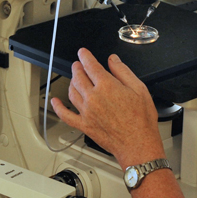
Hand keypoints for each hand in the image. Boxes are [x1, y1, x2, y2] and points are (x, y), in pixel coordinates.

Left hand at [50, 48, 164, 168]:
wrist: (138, 145)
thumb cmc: (141, 120)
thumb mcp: (139, 89)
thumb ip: (123, 71)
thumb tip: (113, 60)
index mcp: (106, 86)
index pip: (90, 65)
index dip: (85, 56)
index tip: (83, 53)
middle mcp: (93, 98)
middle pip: (78, 77)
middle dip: (77, 68)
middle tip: (78, 64)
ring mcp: (86, 112)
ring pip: (71, 92)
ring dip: (71, 82)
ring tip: (73, 78)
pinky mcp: (84, 125)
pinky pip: (65, 115)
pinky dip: (58, 107)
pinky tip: (54, 102)